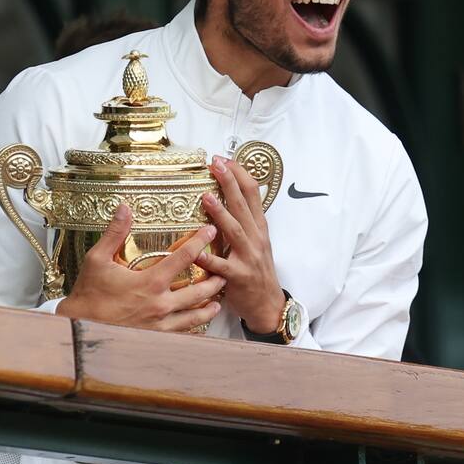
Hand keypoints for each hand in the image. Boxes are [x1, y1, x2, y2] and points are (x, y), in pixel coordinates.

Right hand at [55, 204, 223, 331]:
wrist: (78, 328)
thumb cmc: (88, 294)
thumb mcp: (97, 259)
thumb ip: (115, 233)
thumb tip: (124, 208)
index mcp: (150, 282)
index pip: (184, 257)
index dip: (200, 241)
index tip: (211, 231)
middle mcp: (160, 304)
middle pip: (199, 290)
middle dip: (215, 279)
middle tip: (224, 271)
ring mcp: (160, 324)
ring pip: (195, 315)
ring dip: (209, 305)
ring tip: (219, 300)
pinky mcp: (156, 337)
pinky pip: (182, 333)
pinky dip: (195, 326)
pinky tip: (199, 323)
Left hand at [198, 155, 285, 333]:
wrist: (267, 304)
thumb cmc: (257, 270)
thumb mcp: (257, 240)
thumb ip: (245, 219)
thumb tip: (231, 193)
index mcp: (259, 227)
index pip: (253, 194)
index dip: (240, 174)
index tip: (225, 159)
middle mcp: (256, 238)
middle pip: (243, 205)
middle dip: (230, 182)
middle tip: (217, 164)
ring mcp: (248, 257)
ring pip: (234, 231)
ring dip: (221, 213)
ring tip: (207, 197)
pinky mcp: (237, 277)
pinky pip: (221, 266)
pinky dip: (208, 257)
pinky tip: (195, 250)